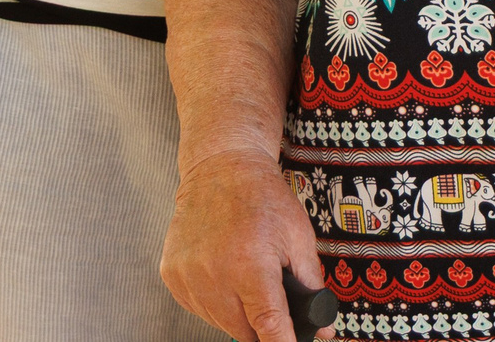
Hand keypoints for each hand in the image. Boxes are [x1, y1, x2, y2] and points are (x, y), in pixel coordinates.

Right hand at [161, 149, 331, 341]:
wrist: (220, 168)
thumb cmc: (263, 198)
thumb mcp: (298, 238)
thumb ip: (311, 287)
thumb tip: (323, 330)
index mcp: (250, 265)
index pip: (268, 327)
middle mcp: (213, 273)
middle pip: (244, 332)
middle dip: (262, 324)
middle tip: (270, 296)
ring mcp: (187, 275)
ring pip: (220, 323)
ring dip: (237, 313)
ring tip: (244, 274)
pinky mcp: (171, 275)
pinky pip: (199, 307)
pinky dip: (215, 301)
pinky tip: (223, 271)